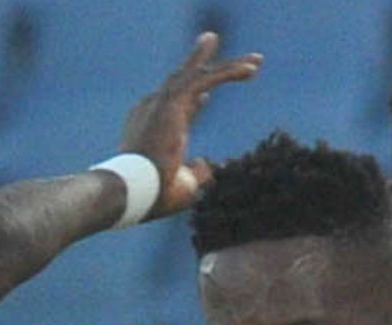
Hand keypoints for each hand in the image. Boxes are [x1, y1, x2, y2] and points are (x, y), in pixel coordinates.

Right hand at [118, 31, 262, 216]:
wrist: (133, 191)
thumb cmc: (153, 195)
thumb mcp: (182, 185)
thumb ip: (196, 174)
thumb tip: (205, 164)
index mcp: (150, 127)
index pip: (175, 109)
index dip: (193, 101)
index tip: (207, 97)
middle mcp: (153, 109)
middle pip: (187, 84)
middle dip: (213, 72)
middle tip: (239, 64)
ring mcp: (161, 103)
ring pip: (197, 75)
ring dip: (229, 67)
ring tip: (257, 61)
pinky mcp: (172, 102)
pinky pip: (203, 79)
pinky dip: (228, 73)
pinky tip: (252, 70)